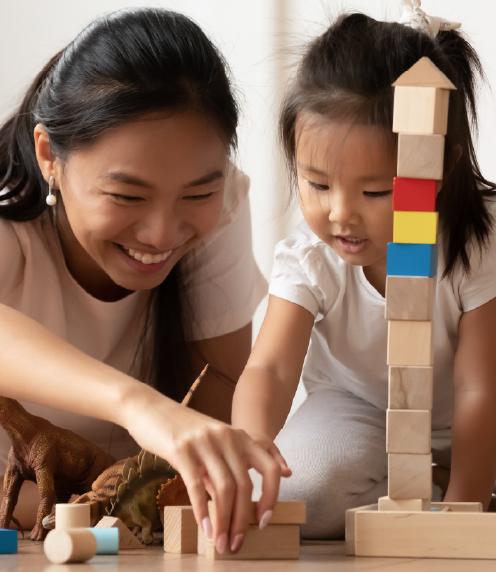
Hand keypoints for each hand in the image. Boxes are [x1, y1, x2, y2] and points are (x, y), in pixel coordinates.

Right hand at [120, 386, 285, 553]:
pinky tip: (203, 527)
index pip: (269, 468)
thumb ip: (227, 468)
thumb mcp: (213, 445)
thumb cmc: (183, 431)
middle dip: (242, 519)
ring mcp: (205, 442)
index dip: (271, 497)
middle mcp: (227, 437)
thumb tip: (239, 506)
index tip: (264, 521)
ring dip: (223, 521)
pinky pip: (196, 485)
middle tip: (235, 543)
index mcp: (240, 436)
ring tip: (219, 542)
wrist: (151, 409)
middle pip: (245, 485)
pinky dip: (202, 510)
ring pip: (224, 488)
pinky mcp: (182, 448)